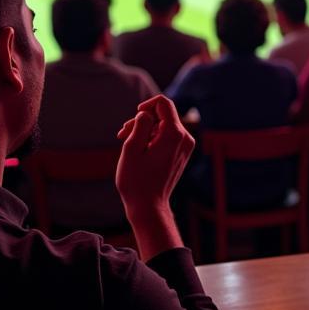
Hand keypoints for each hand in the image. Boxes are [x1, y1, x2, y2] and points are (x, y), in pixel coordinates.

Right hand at [115, 95, 193, 218]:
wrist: (148, 206)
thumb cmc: (136, 180)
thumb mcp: (131, 148)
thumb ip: (139, 124)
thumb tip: (145, 113)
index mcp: (174, 134)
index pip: (163, 104)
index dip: (146, 106)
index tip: (134, 117)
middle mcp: (185, 138)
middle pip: (163, 115)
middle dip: (141, 121)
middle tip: (122, 134)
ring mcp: (186, 147)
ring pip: (163, 126)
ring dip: (144, 130)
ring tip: (126, 143)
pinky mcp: (182, 154)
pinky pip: (167, 137)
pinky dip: (152, 138)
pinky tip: (138, 149)